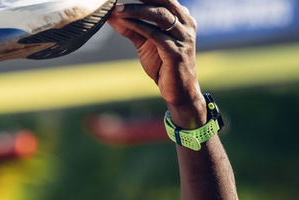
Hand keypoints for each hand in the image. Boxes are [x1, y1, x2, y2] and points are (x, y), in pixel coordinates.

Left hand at [107, 0, 204, 124]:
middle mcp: (187, 25)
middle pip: (164, 2)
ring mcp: (183, 38)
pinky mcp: (176, 53)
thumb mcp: (145, 43)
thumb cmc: (164, 65)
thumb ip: (131, 27)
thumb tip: (111, 14)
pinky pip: (156, 35)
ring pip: (160, 16)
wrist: (179, 92)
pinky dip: (140, 27)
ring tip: (118, 9)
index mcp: (182, 18)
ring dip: (136, 11)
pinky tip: (125, 23)